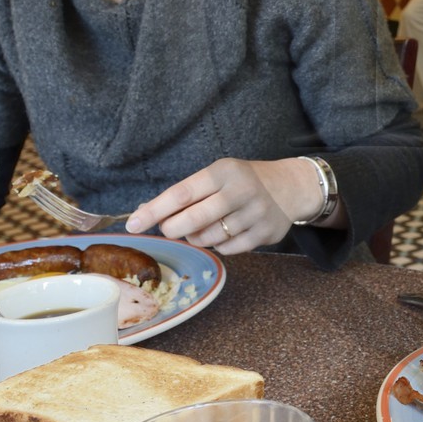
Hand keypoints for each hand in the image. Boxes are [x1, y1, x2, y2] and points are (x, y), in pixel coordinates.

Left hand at [124, 157, 323, 253]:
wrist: (290, 186)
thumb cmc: (242, 181)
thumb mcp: (216, 176)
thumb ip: (185, 194)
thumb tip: (144, 212)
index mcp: (223, 172)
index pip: (181, 193)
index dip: (154, 211)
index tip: (133, 224)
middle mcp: (241, 190)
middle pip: (192, 220)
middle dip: (173, 228)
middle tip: (170, 228)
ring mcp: (255, 213)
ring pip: (208, 238)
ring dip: (197, 237)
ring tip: (205, 225)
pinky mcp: (264, 233)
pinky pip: (227, 249)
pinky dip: (219, 245)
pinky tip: (226, 232)